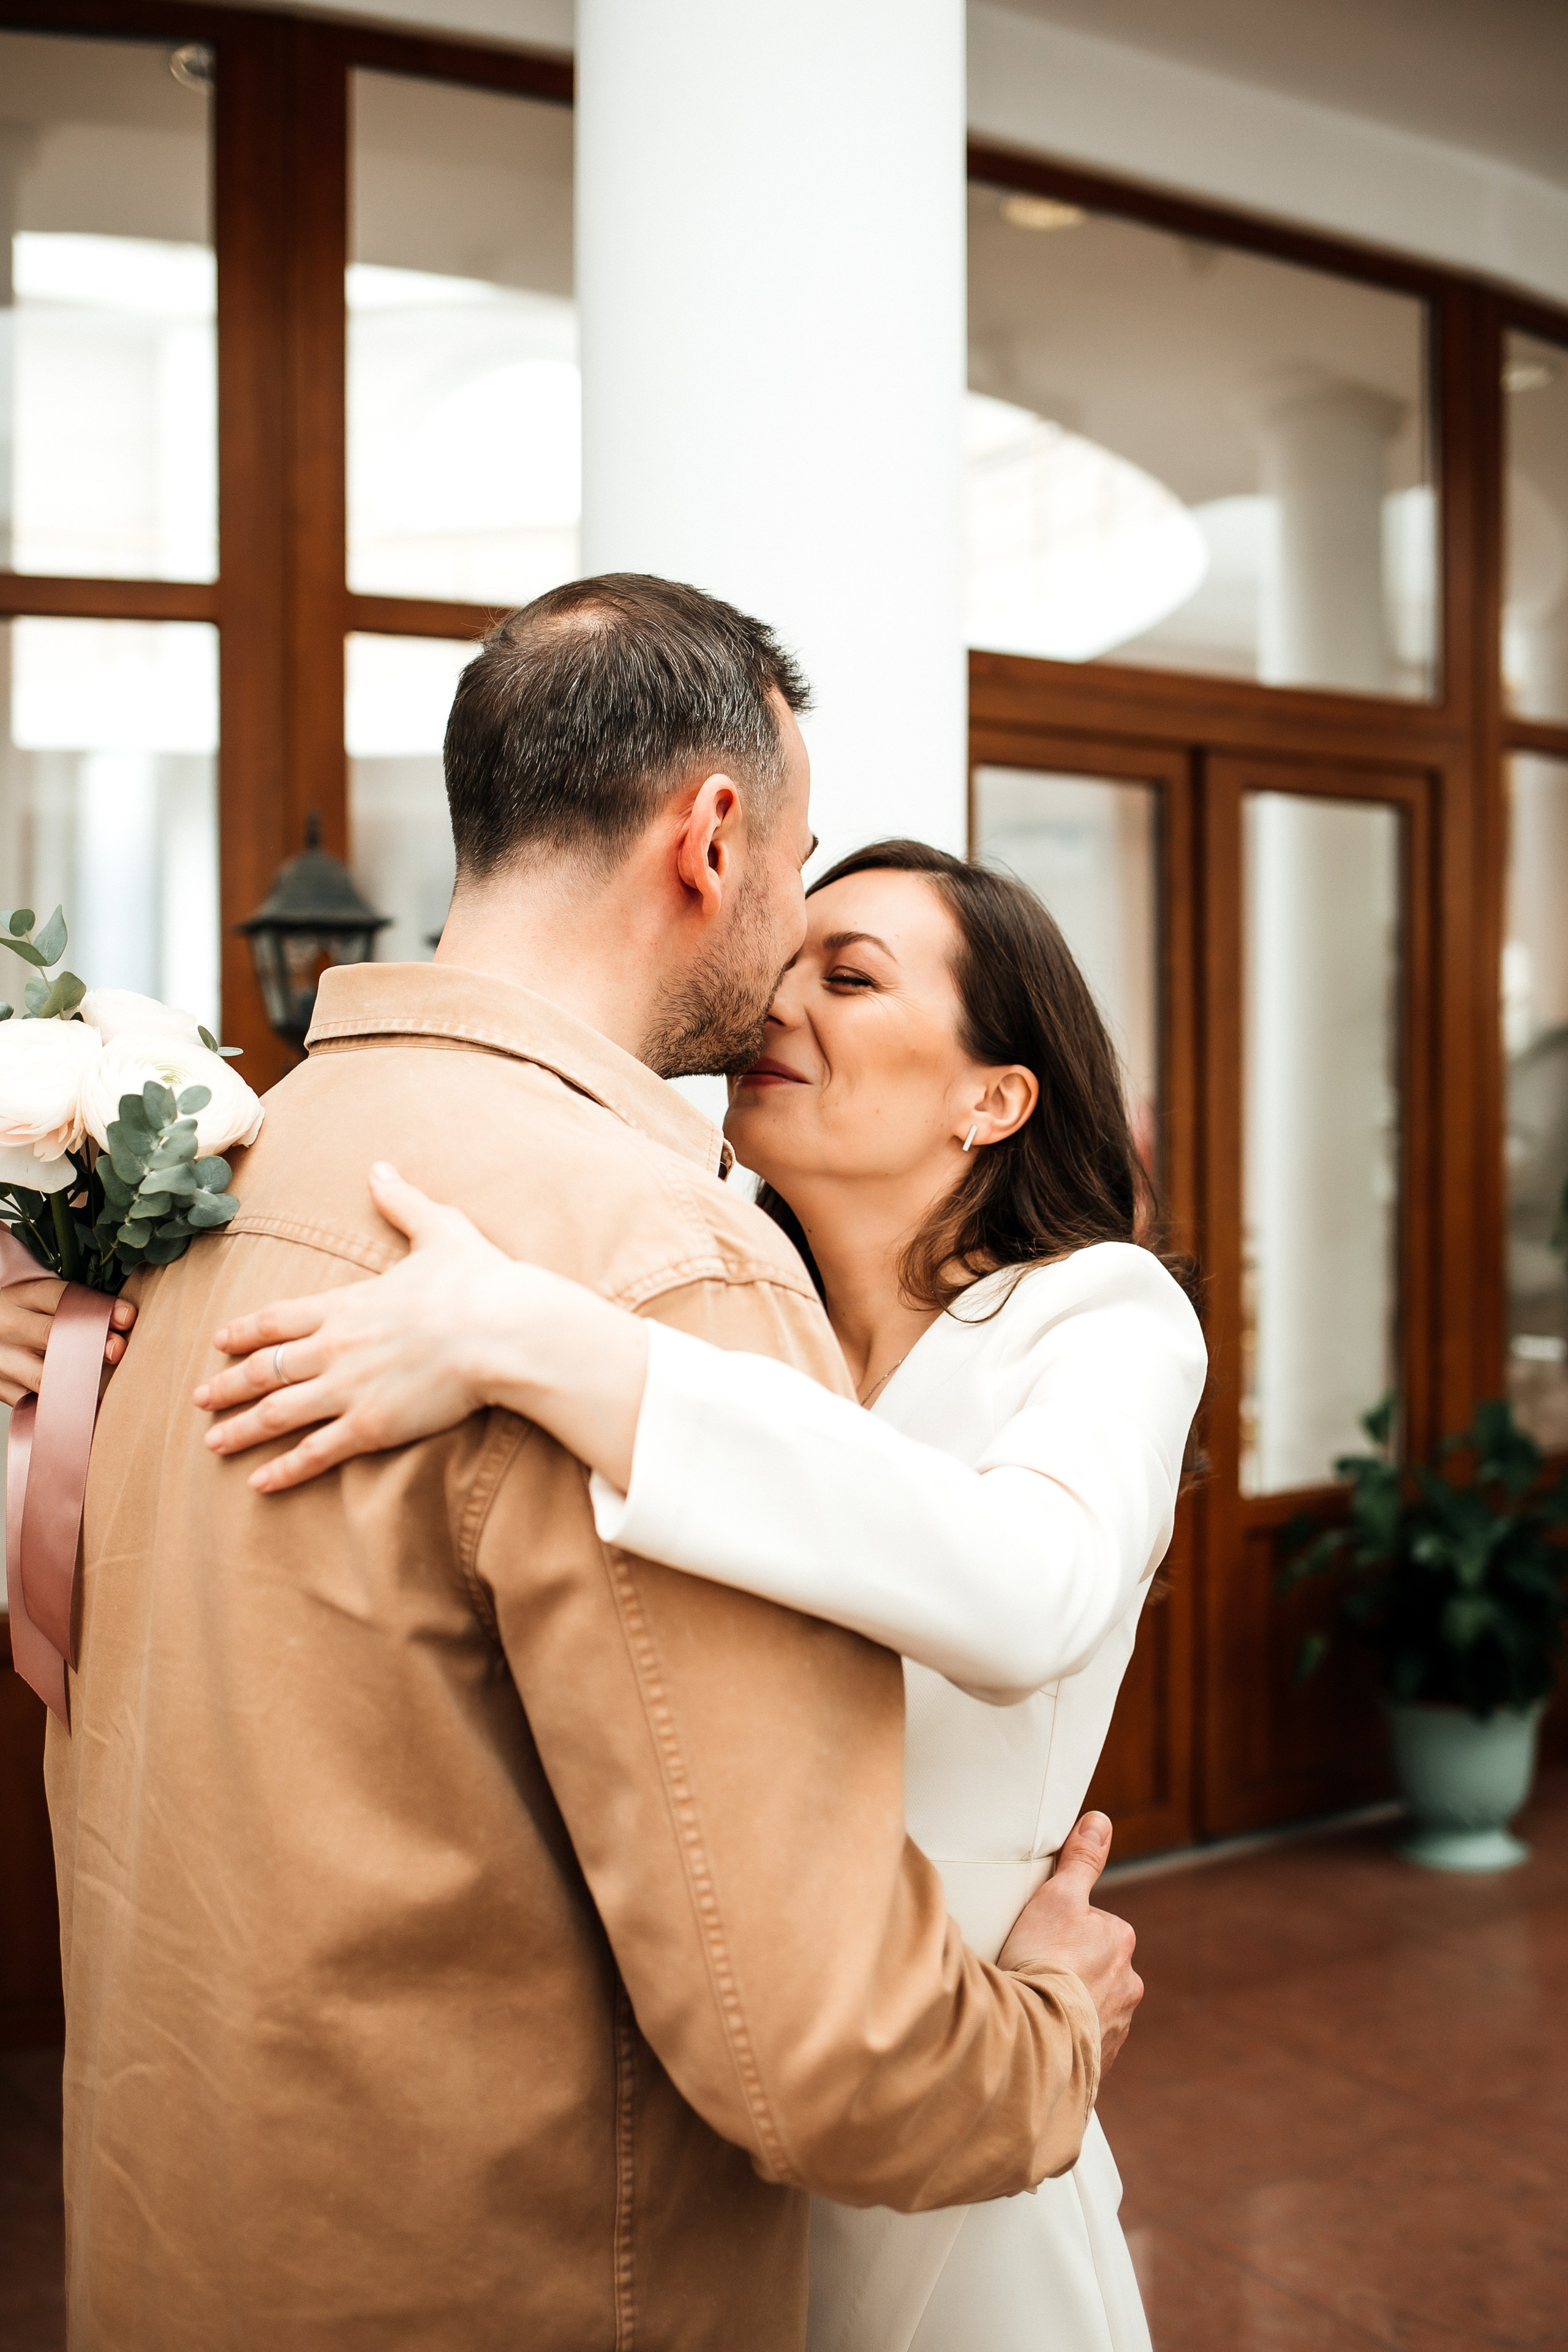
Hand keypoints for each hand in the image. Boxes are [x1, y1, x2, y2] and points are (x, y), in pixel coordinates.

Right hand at [0, 1275, 135, 1406]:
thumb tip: (127, 1320)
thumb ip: (76, 1308)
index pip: (62, 1298)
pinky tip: (82, 1410)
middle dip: (90, 1343)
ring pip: (43, 1375)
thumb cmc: (25, 1318)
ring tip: (108, 1390)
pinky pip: (32, 1402)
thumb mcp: (40, 1302)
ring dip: (79, 1384)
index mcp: (22, 1296)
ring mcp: (1, 1359)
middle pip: (52, 1334)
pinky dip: (59, 1406)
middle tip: (118, 1350)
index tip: (128, 1316)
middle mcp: (8, 1325)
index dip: (97, 1308)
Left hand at [195, 1163, 518, 1489]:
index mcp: (347, 1304)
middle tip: (200, 1398)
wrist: (501, 1330)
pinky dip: (284, 1469)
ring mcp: (348, 1390)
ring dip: (241, 1429)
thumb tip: (380, 1167)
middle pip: (265, 1369)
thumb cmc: (478, 1281)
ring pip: (277, 1414)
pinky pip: (316, 1453)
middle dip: (228, 1385)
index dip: (246, 1331)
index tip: (220, 1341)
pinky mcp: (371, 1427)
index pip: (279, 1318)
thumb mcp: (439, 1229)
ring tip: (212, 1443)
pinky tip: (260, 1482)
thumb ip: (403, 1202)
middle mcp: (335, 1347)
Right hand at [997, 1813, 1141, 2074]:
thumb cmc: (1044, 1961)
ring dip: (1068, 2007)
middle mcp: (1129, 1987)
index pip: (1092, 1926)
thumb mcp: (1057, 1897)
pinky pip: (1081, 2043)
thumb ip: (1080, 1861)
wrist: (1037, 2040)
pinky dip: (1064, 2039)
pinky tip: (1040, 2036)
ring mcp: (1115, 2027)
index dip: (1060, 1930)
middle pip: (1093, 1968)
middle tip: (1032, 1973)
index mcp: (1121, 1943)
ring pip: (1089, 2006)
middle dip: (1069, 1971)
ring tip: (1033, 2007)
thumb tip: (1100, 1821)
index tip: (1037, 1940)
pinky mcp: (1099, 2063)